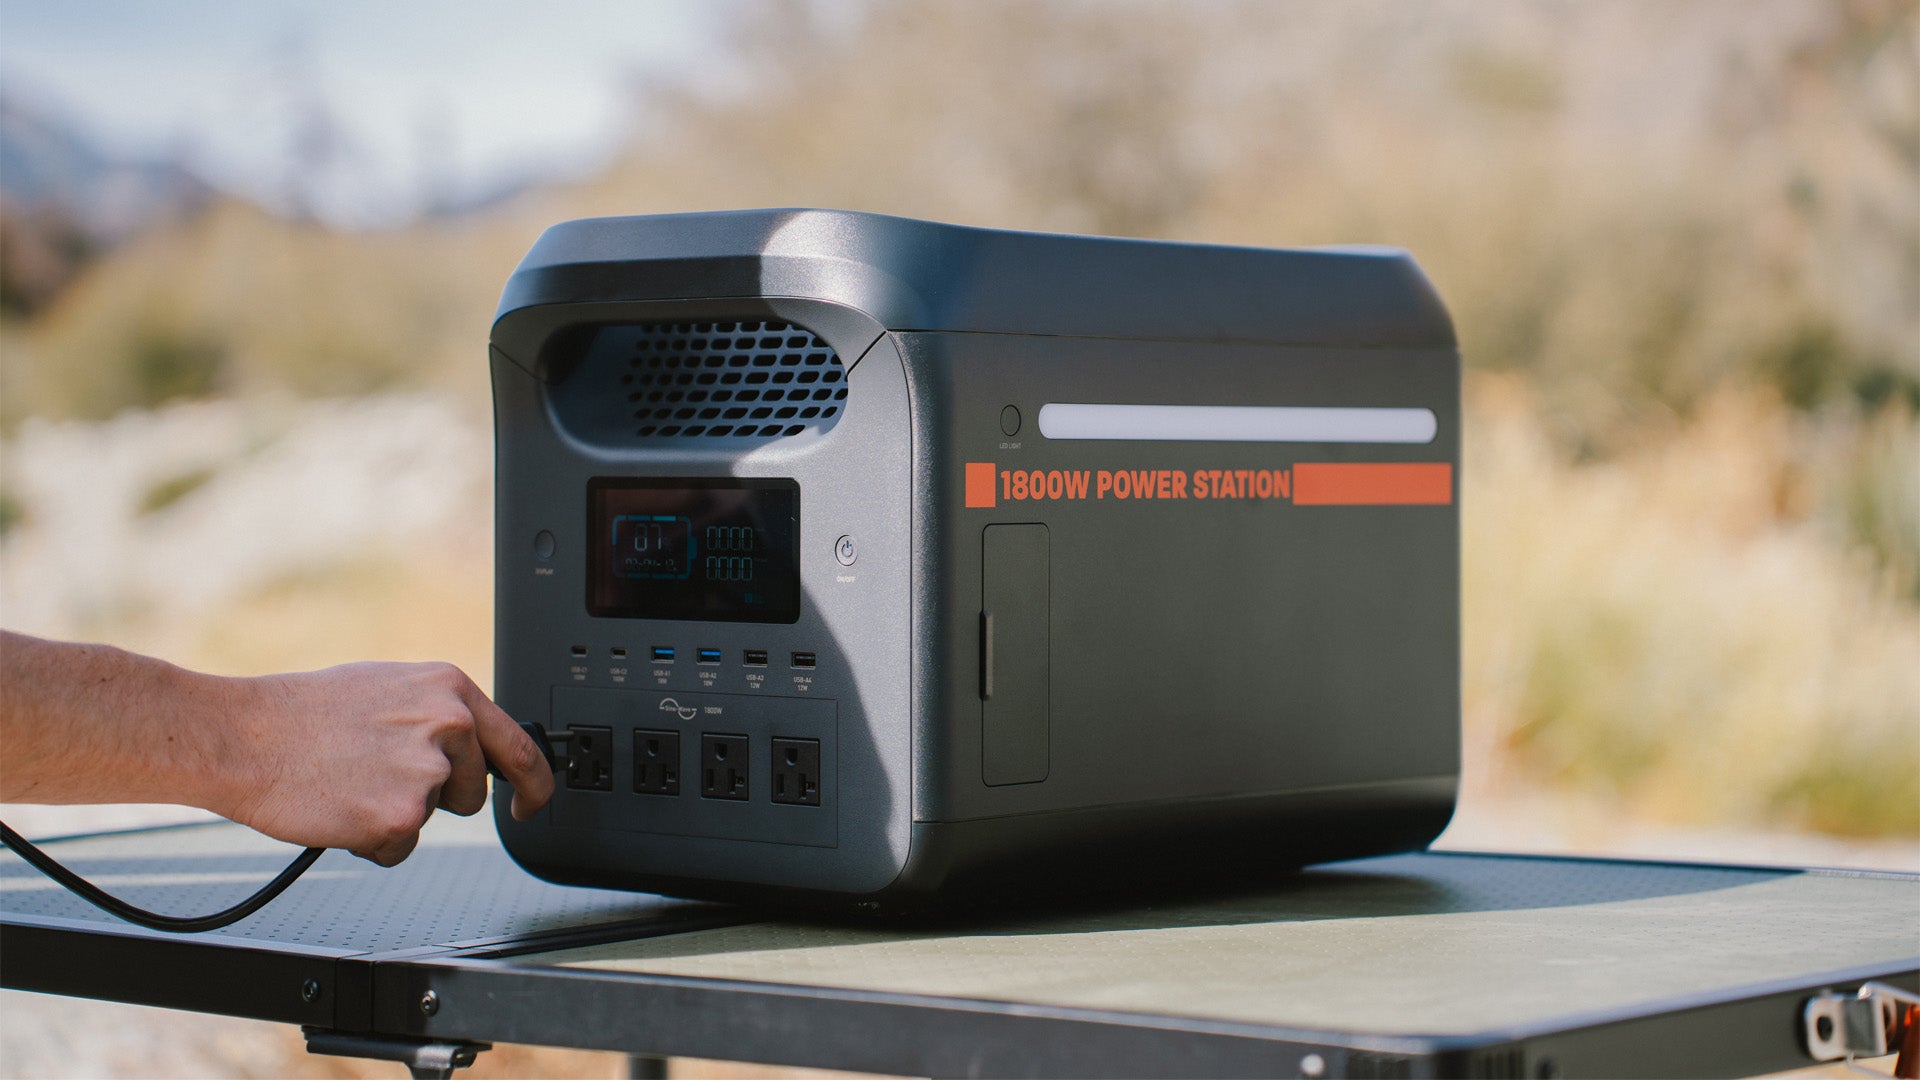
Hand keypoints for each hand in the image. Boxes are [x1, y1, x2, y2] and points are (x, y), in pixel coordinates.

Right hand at [223, 662, 554, 865]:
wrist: (246, 735)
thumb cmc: (305, 713)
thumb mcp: (390, 689)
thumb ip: (438, 715)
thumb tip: (469, 746)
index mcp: (450, 689)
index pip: (518, 746)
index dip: (533, 785)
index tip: (529, 805)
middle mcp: (449, 725)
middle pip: (469, 794)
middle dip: (432, 796)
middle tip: (375, 774)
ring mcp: (426, 772)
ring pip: (429, 820)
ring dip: (397, 815)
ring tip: (351, 782)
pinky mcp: (399, 817)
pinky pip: (398, 848)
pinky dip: (370, 841)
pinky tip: (339, 807)